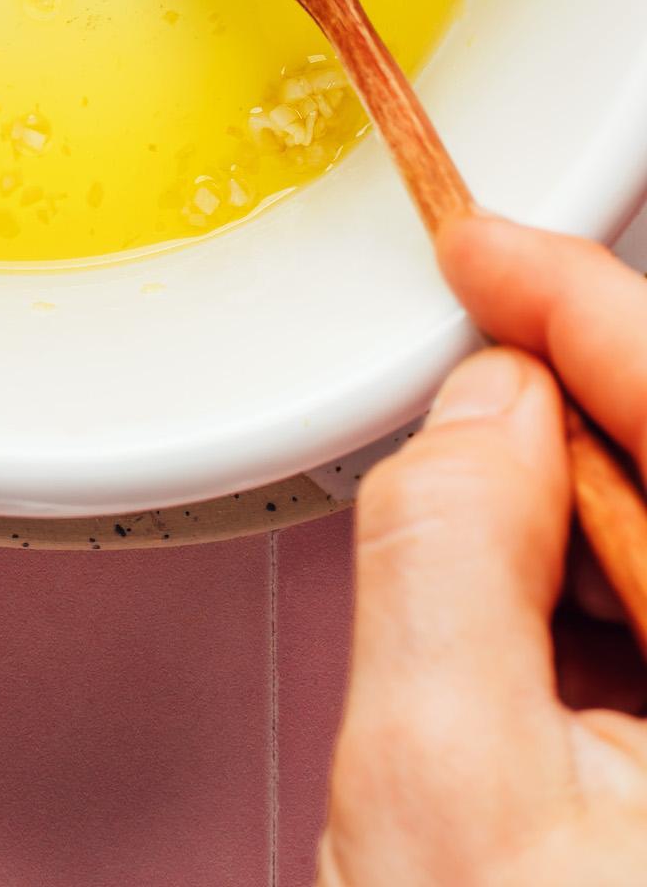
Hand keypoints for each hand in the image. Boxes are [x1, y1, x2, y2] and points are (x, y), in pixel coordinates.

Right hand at [319, 213, 646, 885]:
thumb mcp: (437, 787)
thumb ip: (444, 553)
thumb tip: (474, 402)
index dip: (583, 301)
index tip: (488, 247)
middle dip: (566, 432)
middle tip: (463, 459)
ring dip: (575, 533)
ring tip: (498, 656)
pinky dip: (597, 602)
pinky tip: (546, 681)